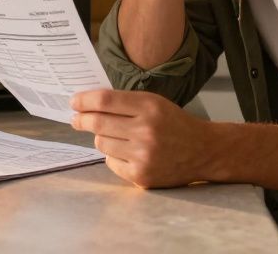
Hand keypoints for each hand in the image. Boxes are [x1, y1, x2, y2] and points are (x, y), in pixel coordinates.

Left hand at [70, 89, 216, 188]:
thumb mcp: (154, 103)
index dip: (84, 101)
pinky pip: (111, 162)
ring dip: (100, 138)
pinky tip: (126, 152)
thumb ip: (124, 102)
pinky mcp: (142, 175)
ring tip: (112, 136)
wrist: (203, 151)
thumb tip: (87, 104)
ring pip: (101, 144)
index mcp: (150, 107)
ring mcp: (144, 155)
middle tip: (76, 119)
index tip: (73, 102)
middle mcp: (146, 131)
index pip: (105, 101)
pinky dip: (113, 156)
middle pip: (98, 123)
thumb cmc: (174, 123)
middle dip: (81, 120)